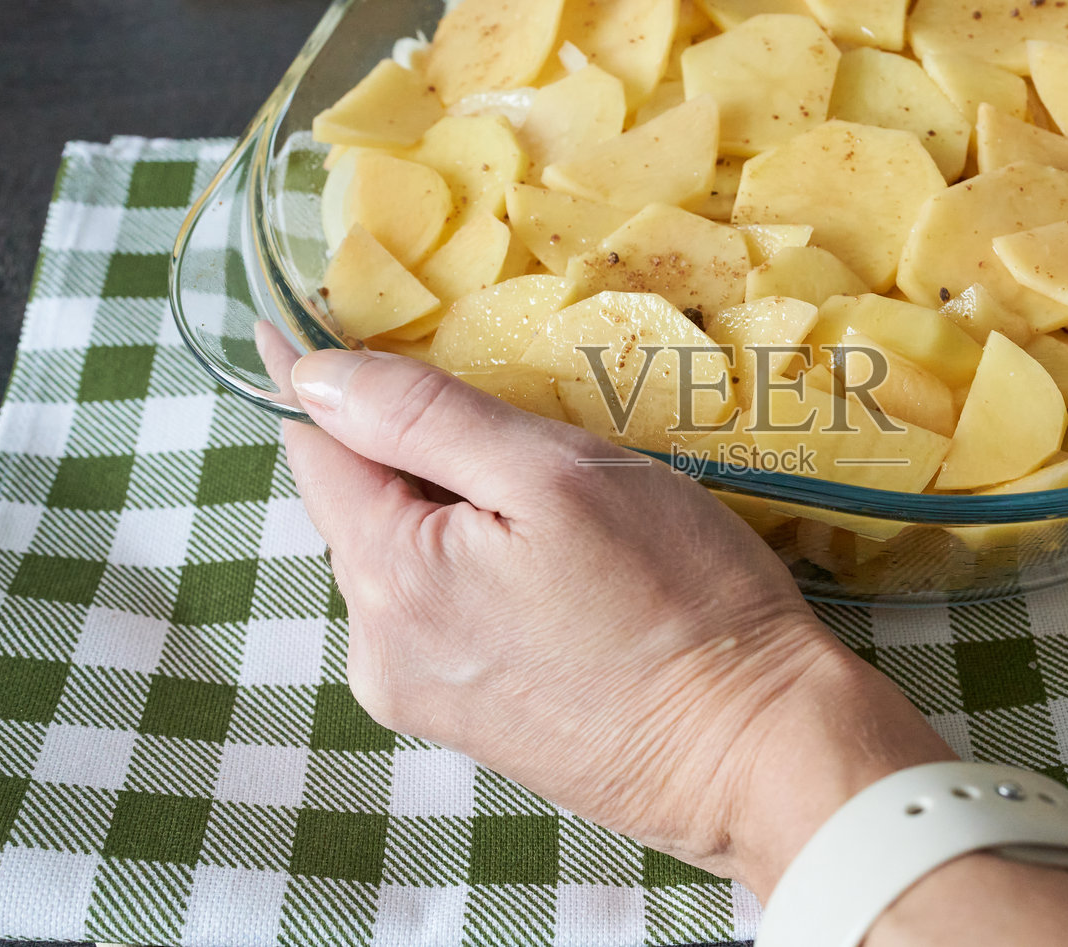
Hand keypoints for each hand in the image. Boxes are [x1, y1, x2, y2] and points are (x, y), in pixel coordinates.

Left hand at [261, 337, 1067, 942]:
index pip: (315, 446)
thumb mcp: (559, 477)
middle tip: (503, 410)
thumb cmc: (679, 598)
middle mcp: (378, 648)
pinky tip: (548, 563)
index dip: (321, 375)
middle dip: (405, 444)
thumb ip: (424, 418)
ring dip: (443, 506)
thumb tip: (309, 373)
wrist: (758, 752)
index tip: (323, 314)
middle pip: (356, 504)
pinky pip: (435, 610)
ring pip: (399, 556)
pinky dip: (468, 564)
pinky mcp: (467, 721)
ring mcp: (420, 694)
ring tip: (544, 497)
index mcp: (389, 577)